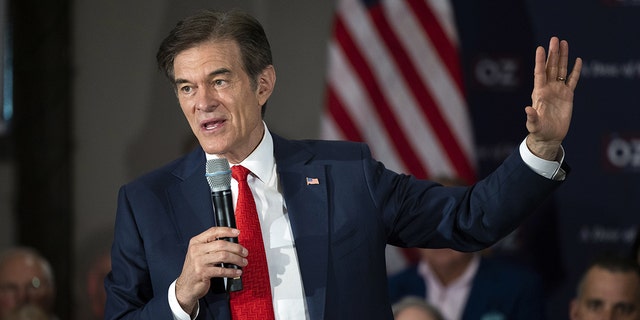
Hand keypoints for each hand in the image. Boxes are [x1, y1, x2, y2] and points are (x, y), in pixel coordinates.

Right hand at [175, 227, 247, 313]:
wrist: (186, 286)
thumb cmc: (196, 269)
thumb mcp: (199, 254)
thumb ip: (211, 247)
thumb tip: (232, 243)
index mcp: (196, 242)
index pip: (213, 231)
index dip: (227, 231)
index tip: (237, 232)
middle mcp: (196, 250)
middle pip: (221, 244)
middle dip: (236, 248)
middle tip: (245, 252)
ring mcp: (199, 261)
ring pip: (223, 256)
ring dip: (237, 259)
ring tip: (243, 262)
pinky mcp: (202, 273)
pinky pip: (221, 270)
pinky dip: (232, 271)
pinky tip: (237, 272)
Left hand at [525, 36, 581, 159]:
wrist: (550, 136)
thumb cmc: (539, 131)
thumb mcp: (534, 125)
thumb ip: (532, 117)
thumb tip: (527, 109)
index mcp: (539, 93)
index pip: (539, 73)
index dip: (540, 61)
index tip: (540, 48)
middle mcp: (548, 88)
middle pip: (551, 67)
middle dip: (553, 54)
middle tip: (555, 39)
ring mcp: (558, 90)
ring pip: (561, 70)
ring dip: (563, 57)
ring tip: (564, 42)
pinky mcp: (568, 95)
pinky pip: (572, 80)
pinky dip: (575, 71)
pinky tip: (577, 60)